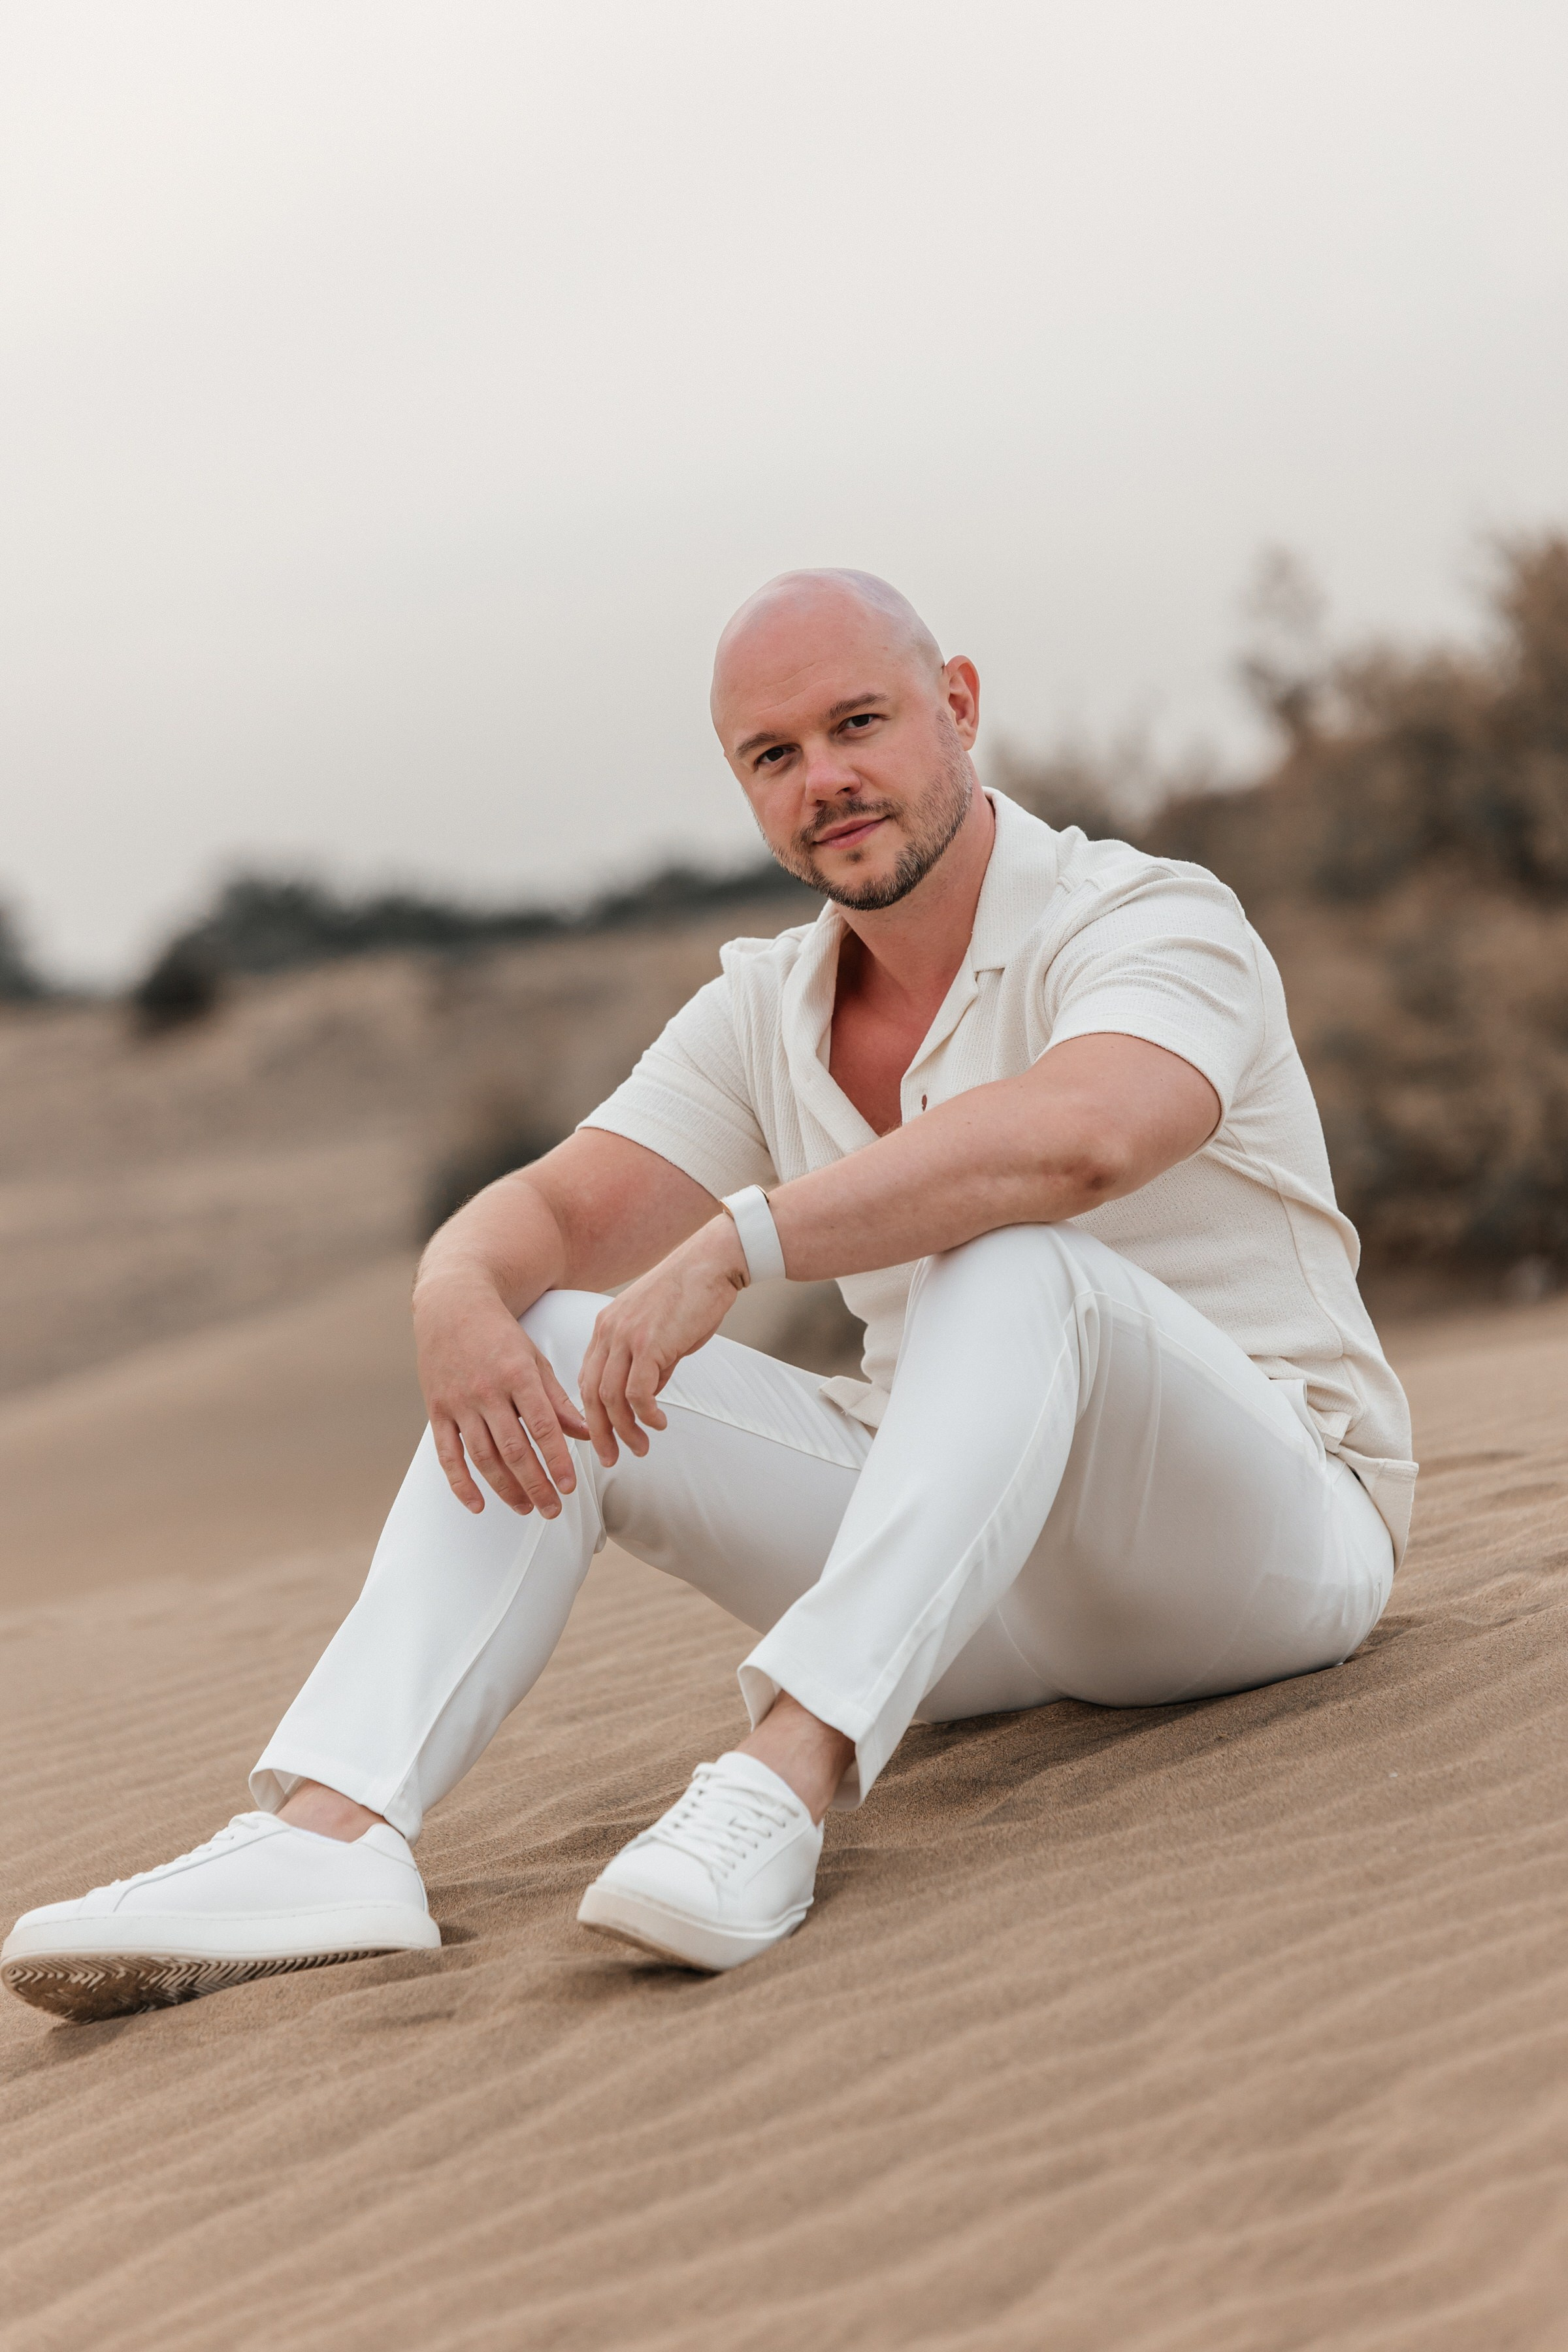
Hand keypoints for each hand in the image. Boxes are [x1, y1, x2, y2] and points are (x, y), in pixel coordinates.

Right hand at [415, 1272, 590, 1517]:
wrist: (452, 1306)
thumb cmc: (499, 1333)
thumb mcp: (535, 1359)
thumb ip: (558, 1399)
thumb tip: (586, 1432)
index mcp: (517, 1374)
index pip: (541, 1426)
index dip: (557, 1459)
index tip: (569, 1485)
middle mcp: (487, 1390)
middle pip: (513, 1449)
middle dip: (535, 1484)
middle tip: (552, 1509)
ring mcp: (459, 1402)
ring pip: (483, 1456)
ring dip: (505, 1488)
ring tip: (525, 1508)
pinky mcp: (436, 1410)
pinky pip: (447, 1454)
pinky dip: (461, 1483)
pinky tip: (478, 1504)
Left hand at [578, 1215, 747, 1465]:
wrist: (711, 1263)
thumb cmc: (690, 1294)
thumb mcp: (658, 1330)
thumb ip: (648, 1362)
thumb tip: (648, 1395)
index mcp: (605, 1327)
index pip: (586, 1379)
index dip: (590, 1414)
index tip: (602, 1438)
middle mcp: (609, 1332)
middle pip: (590, 1394)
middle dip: (599, 1432)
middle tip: (611, 1458)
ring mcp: (627, 1337)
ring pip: (611, 1398)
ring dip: (626, 1429)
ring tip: (641, 1447)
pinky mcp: (650, 1343)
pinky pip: (638, 1392)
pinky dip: (646, 1415)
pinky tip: (660, 1423)